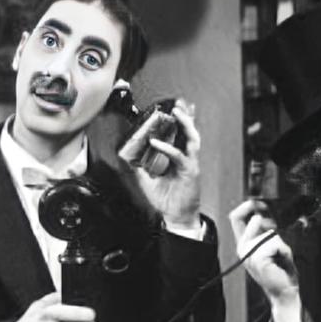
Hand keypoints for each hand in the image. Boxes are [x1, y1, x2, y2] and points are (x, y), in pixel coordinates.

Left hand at [118, 100, 201, 228]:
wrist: (178, 217)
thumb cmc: (168, 200)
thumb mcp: (149, 182)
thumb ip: (141, 170)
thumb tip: (128, 160)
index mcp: (179, 159)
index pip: (180, 136)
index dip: (179, 122)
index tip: (172, 110)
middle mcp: (186, 158)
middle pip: (190, 133)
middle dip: (186, 117)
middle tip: (178, 104)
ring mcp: (190, 164)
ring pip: (192, 138)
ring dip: (186, 124)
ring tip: (177, 113)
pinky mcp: (190, 171)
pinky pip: (179, 156)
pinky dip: (167, 148)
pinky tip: (156, 143)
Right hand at [228, 199, 301, 321]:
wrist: (284, 292)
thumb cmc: (280, 272)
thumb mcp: (271, 247)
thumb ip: (264, 231)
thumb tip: (261, 215)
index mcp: (243, 243)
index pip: (236, 217)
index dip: (247, 206)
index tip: (259, 203)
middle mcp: (242, 248)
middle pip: (257, 222)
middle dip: (272, 229)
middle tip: (278, 247)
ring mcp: (248, 254)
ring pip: (270, 234)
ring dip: (281, 245)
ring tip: (280, 258)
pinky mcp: (257, 259)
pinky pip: (275, 243)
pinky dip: (284, 251)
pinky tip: (281, 262)